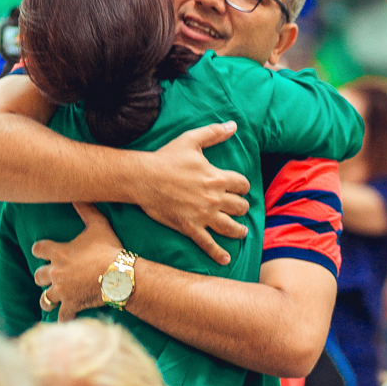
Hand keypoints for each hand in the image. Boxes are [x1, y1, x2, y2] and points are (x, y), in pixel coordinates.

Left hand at [32, 203, 119, 320]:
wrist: (119, 276)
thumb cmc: (109, 250)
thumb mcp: (99, 225)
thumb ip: (87, 210)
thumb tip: (79, 194)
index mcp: (58, 253)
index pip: (38, 249)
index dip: (39, 250)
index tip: (42, 251)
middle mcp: (56, 273)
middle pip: (38, 275)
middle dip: (42, 276)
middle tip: (48, 277)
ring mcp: (62, 291)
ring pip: (45, 298)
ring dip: (47, 299)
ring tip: (50, 301)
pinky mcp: (71, 305)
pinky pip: (62, 316)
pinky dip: (63, 318)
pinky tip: (66, 318)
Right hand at [139, 123, 249, 265]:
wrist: (143, 178)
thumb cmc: (166, 158)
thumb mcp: (191, 140)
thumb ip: (214, 133)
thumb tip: (233, 125)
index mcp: (217, 177)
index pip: (242, 185)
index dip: (243, 186)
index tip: (240, 188)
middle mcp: (214, 198)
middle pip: (240, 207)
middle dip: (241, 207)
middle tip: (239, 209)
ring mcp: (203, 215)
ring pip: (230, 227)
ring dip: (239, 230)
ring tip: (241, 232)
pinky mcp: (190, 227)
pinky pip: (208, 244)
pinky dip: (218, 253)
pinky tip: (225, 260)